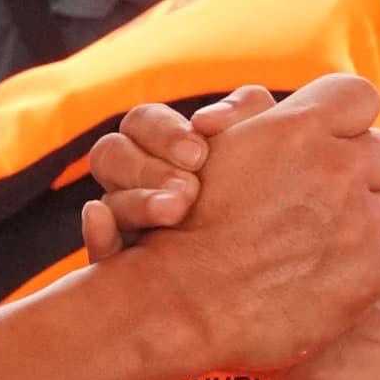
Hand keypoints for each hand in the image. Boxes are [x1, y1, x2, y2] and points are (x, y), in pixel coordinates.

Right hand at [77, 87, 272, 262]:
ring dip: (135, 204)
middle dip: (146, 168)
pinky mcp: (125, 266)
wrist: (282, 248)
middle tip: (188, 190)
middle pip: (109, 155)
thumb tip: (204, 121)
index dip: (162, 133)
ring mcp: (126, 222)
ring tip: (175, 214)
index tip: (199, 154)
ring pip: (106, 203)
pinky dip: (97, 238)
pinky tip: (106, 227)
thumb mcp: (267, 136)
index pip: (140, 123)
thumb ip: (242, 112)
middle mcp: (135, 179)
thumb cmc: (271, 179)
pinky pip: (98, 251)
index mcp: (161, 143)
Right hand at [113, 75, 379, 373]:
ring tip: (312, 238)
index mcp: (300, 127)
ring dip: (359, 216)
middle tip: (317, 196)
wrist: (187, 304)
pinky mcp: (372, 271)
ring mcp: (361, 221)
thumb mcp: (216, 146)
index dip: (346, 118)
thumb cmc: (191, 221)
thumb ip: (262, 114)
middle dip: (355, 168)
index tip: (330, 139)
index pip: (359, 97)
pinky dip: (362, 259)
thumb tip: (305, 110)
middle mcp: (338, 168)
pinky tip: (322, 270)